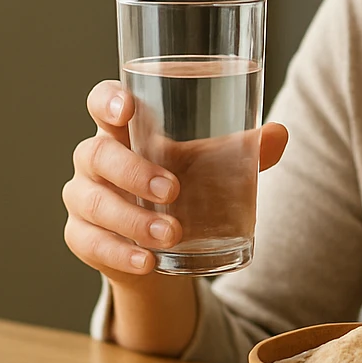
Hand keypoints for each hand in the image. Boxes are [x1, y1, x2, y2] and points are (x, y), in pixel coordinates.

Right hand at [62, 79, 288, 282]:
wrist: (162, 243)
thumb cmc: (181, 183)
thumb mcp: (208, 165)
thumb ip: (240, 149)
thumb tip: (280, 134)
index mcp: (123, 129)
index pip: (101, 102)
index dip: (107, 100)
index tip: (126, 109)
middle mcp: (95, 159)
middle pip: (97, 154)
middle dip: (133, 172)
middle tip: (174, 190)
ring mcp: (83, 198)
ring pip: (94, 203)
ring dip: (134, 220)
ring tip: (172, 234)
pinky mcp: (81, 236)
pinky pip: (91, 243)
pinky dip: (121, 254)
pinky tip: (147, 262)